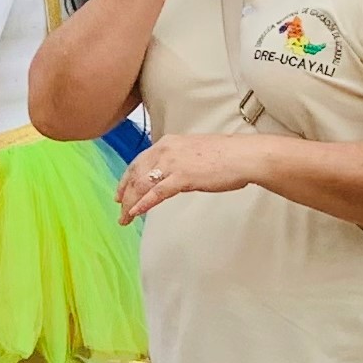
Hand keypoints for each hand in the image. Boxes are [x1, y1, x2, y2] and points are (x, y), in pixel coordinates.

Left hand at [114, 132, 273, 222]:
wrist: (243, 156)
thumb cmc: (225, 155)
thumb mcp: (193, 153)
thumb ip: (177, 162)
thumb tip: (170, 176)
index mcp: (167, 143)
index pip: (138, 162)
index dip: (126, 179)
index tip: (119, 193)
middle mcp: (165, 151)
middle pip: (135, 175)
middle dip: (124, 194)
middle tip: (119, 210)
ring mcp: (173, 163)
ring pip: (142, 185)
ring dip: (130, 204)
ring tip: (125, 219)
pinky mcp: (182, 177)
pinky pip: (156, 193)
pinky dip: (143, 204)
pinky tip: (135, 214)